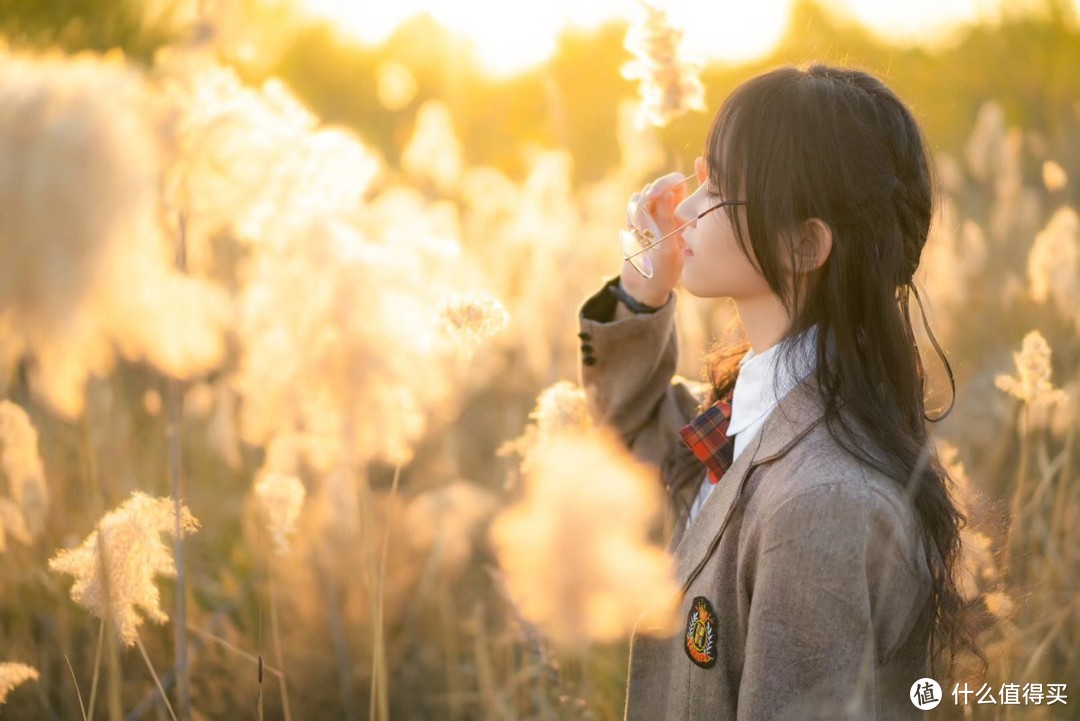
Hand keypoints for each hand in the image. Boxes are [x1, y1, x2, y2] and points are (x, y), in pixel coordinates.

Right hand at [620, 172, 688, 306]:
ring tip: (641, 227)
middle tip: (651, 200)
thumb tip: (667, 190)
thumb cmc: (665, 270)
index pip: (683, 183)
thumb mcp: (669, 246)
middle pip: (663, 184)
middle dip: (656, 189)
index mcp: (686, 213)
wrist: (644, 284)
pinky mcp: (637, 217)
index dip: (684, 176)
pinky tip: (634, 229)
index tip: (682, 177)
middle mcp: (671, 208)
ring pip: (645, 193)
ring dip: (641, 206)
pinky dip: (632, 214)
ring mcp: (653, 212)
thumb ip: (667, 218)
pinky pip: (633, 204)